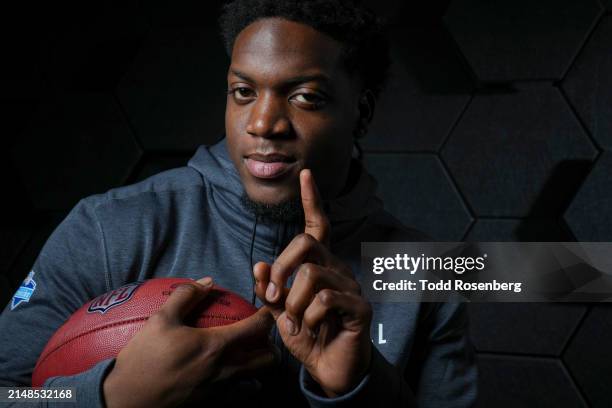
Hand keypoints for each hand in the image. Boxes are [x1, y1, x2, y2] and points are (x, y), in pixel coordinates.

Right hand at [103, 277, 275, 407]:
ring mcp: (221, 391)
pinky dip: (244, 383)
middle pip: (269, 359)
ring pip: (258, 378)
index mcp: (216, 346)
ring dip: (259, 364)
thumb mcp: (160, 320)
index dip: (267, 316)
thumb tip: (207, 282)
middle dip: (271, 343)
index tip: (264, 309)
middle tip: (259, 333)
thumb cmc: (143, 359)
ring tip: (248, 352)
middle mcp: (225, 370)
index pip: (258, 329)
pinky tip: (229, 372)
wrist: (126, 400)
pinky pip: (240, 393)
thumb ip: (186, 296)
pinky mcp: (213, 404)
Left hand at [253, 169, 372, 396]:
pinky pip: (326, 299)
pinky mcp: (359, 306)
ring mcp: (351, 285)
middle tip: (272, 297)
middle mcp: (337, 268)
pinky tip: (312, 328)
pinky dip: (310, 316)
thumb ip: (270, 288)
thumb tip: (259, 264)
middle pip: (306, 243)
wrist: (329, 368)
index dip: (312, 200)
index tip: (306, 174)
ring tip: (296, 322)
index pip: (318, 226)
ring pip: (312, 274)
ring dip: (294, 303)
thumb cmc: (307, 335)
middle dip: (281, 269)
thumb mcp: (279, 312)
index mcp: (319, 265)